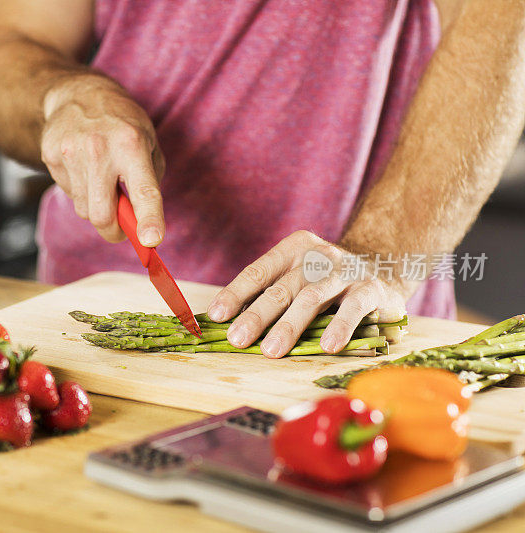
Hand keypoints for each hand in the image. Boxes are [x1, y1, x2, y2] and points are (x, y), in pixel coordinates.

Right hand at [41, 75, 165, 245]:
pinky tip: (82, 167)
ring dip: (96, 206)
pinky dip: (79, 190)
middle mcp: (100, 149)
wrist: (77, 94)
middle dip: (113, 231)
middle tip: (122, 229)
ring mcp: (71, 152)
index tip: (151, 241)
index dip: (148, 219)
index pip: (143, 191)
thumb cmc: (120, 124)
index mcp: (132, 144)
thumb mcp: (148, 142)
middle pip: (102, 215)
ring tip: (100, 179)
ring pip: (84, 209)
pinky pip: (69, 193)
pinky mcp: (51, 156)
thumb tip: (141, 223)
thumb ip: (149, 182)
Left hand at [207, 231, 406, 357]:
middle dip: (257, 316)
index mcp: (292, 250)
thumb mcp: (298, 279)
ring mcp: (344, 271)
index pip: (258, 271)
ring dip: (289, 326)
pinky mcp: (371, 289)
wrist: (384, 267)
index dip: (235, 293)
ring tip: (271, 350)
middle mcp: (317, 257)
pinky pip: (353, 308)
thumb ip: (271, 296)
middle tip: (238, 339)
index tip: (216, 315)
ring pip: (311, 298)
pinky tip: (326, 346)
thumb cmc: (326, 281)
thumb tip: (231, 324)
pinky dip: (339, 327)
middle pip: (281, 288)